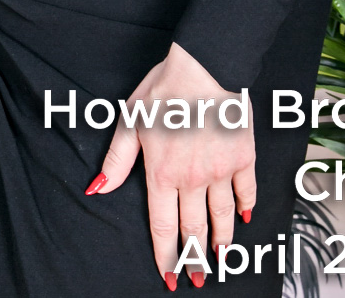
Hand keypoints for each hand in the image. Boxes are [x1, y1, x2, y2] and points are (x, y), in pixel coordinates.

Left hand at [91, 42, 253, 288]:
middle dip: (194, 258)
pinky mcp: (244, 158)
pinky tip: (243, 219)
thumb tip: (98, 189)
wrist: (206, 68)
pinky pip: (246, 191)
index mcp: (162, 173)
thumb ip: (117, 161)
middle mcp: (193, 179)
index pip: (163, 226)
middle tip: (197, 278)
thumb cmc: (163, 91)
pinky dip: (244, 207)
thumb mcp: (129, 122)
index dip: (165, 255)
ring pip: (221, 216)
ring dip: (221, 242)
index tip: (168, 276)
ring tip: (220, 259)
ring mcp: (222, 171)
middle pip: (194, 228)